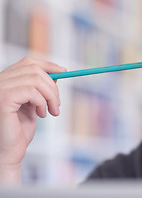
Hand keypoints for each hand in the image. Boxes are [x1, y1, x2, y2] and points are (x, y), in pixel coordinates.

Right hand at [0, 57, 65, 183]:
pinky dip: (42, 102)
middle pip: (34, 69)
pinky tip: (42, 115)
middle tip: (58, 104)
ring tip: (52, 111)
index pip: (28, 62)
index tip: (64, 72)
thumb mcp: (34, 103)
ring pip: (35, 79)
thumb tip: (59, 71)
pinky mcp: (3, 99)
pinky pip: (31, 91)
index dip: (48, 65)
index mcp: (6, 80)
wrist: (9, 151)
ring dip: (50, 96)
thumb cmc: (19, 129)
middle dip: (52, 86)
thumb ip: (41, 87)